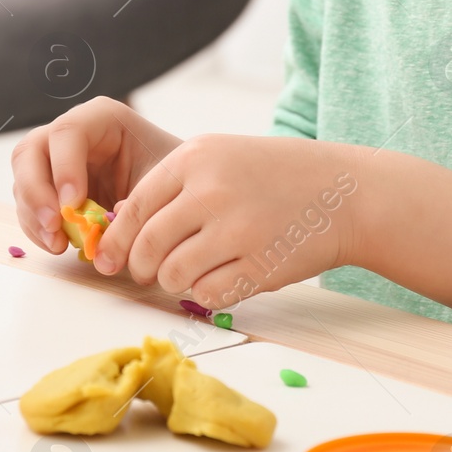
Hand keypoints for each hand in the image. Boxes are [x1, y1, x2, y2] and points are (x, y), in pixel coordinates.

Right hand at [11, 97, 181, 254]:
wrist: (176, 189)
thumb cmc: (174, 175)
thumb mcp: (164, 182)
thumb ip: (135, 201)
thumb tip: (101, 227)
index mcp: (102, 118)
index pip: (68, 131)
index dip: (64, 167)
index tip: (74, 204)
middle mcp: (73, 134)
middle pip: (30, 152)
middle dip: (36, 192)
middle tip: (54, 226)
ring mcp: (57, 161)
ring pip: (23, 180)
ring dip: (34, 216)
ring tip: (59, 245)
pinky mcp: (52, 188)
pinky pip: (30, 206)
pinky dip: (38, 229)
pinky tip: (59, 246)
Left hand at [92, 134, 360, 310]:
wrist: (342, 192)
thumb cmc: (276, 175)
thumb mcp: (221, 157)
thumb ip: (174, 186)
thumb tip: (120, 230)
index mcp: (195, 158)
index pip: (134, 208)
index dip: (117, 240)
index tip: (110, 258)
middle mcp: (210, 190)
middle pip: (148, 246)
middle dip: (140, 268)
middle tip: (147, 274)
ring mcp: (236, 229)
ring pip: (173, 275)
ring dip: (173, 282)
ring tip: (190, 273)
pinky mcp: (258, 265)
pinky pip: (207, 294)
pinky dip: (206, 294)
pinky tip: (222, 278)